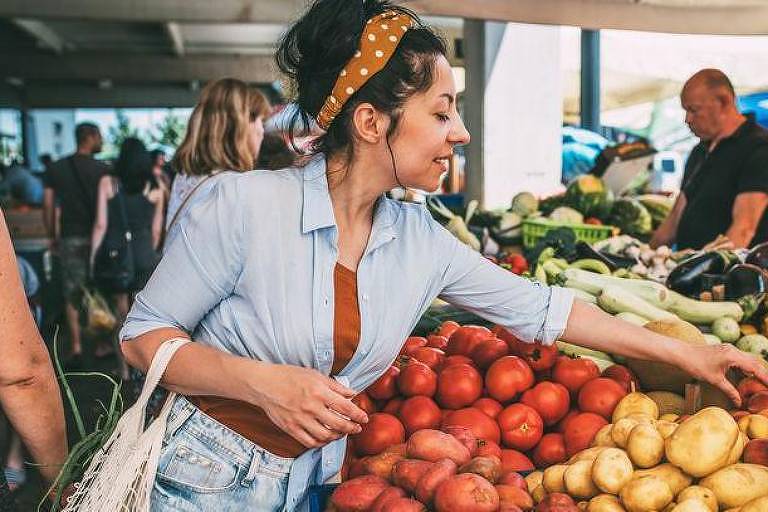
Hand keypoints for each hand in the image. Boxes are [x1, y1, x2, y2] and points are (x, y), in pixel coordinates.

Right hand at [251, 364, 368, 448]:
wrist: (264, 384)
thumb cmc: (290, 376)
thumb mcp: (315, 375)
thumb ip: (336, 386)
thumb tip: (352, 394)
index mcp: (319, 391)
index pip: (345, 407)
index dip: (358, 415)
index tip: (364, 418)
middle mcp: (311, 407)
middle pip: (338, 424)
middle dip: (351, 428)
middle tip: (357, 428)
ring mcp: (300, 419)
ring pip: (325, 436)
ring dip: (337, 437)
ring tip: (342, 433)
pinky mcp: (291, 428)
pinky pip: (310, 442)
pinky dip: (321, 443)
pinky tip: (326, 438)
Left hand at [679, 343, 767, 406]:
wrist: (681, 353)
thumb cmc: (695, 365)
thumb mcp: (714, 380)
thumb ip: (729, 391)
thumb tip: (739, 403)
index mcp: (733, 356)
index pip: (755, 367)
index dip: (766, 378)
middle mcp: (733, 350)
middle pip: (755, 363)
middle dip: (763, 375)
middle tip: (767, 387)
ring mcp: (729, 349)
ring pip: (748, 360)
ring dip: (755, 371)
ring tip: (761, 384)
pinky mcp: (724, 351)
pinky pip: (740, 359)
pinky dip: (746, 368)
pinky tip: (747, 377)